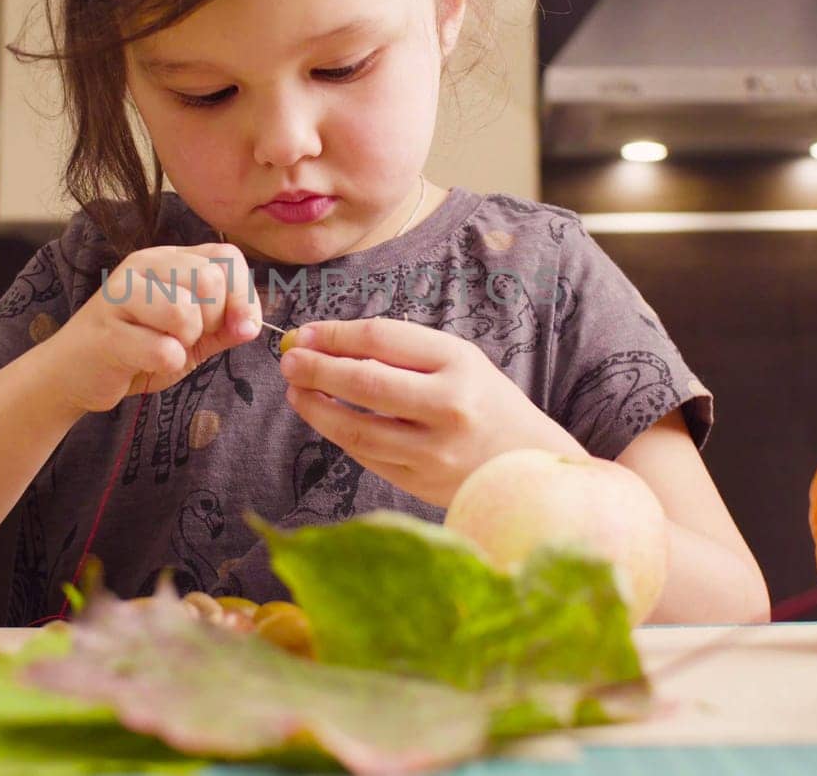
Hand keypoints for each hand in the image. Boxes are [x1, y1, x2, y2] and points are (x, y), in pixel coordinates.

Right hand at [51, 243, 262, 411]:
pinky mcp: (105, 331)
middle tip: (188, 338)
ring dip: (186, 343)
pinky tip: (145, 362)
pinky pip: (162, 349)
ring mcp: (120, 294)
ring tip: (165, 348)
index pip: (227, 258)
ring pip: (185, 312)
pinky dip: (165, 364)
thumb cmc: (138, 349)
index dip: (243, 296)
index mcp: (169, 259)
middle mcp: (143, 266)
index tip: (239, 328)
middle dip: (213, 322)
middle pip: (210, 282)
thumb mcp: (192, 335)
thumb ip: (225, 325)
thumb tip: (252, 324)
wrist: (76, 374)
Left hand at [278, 318, 583, 506]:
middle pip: (363, 382)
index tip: (307, 333)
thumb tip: (329, 342)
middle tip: (289, 360)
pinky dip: (338, 434)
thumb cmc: (486, 403)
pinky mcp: (419, 482)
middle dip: (316, 368)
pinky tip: (324, 417)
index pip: (382, 339)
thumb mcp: (458, 361)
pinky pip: (364, 455)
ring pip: (355, 427)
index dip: (336, 334)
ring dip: (315, 407)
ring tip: (296, 390)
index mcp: (459, 364)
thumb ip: (401, 350)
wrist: (527, 465)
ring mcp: (433, 451)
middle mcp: (448, 407)